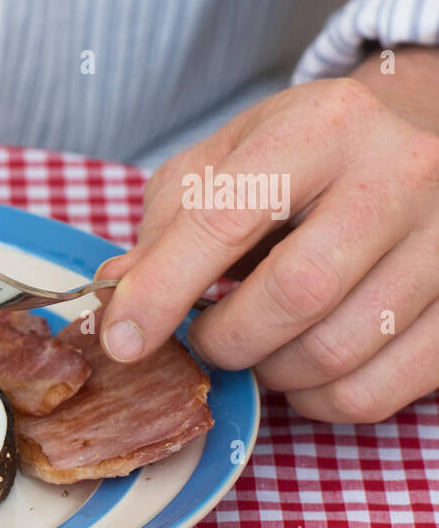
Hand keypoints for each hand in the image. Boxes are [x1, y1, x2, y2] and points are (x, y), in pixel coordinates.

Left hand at [96, 46, 438, 423]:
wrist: (422, 132)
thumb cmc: (309, 154)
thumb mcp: (229, 159)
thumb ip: (169, 222)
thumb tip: (119, 294)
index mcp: (323, 127)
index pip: (224, 221)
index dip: (160, 292)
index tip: (123, 339)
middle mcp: (402, 173)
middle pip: (295, 295)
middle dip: (226, 340)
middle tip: (207, 340)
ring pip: (339, 351)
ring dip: (273, 372)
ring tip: (258, 348)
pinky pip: (380, 390)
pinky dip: (323, 401)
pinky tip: (306, 373)